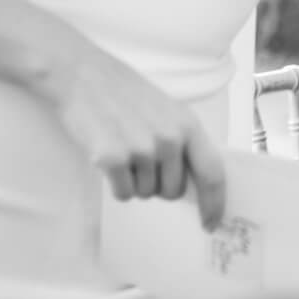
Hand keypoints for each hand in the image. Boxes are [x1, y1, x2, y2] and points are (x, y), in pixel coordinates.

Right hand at [41, 41, 227, 229]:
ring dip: (135, 181)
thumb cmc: (125, 94)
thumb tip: (195, 185)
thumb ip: (184, 142)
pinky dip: (116, 184)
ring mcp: (141, 149)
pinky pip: (123, 194)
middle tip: (141, 158)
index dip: (214, 203)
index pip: (213, 172)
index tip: (211, 223)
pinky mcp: (112, 158)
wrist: (83, 75)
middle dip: (159, 185)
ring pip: (146, 194)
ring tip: (123, 148)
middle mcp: (169, 138)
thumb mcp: (167, 111)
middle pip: (174, 191)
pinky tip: (109, 156)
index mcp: (188, 125)